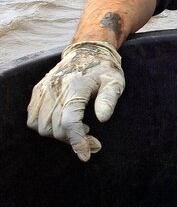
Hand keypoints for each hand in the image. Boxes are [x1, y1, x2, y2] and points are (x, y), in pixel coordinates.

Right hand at [27, 41, 124, 161]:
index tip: (86, 155)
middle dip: (73, 141)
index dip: (77, 142)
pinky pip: (32, 118)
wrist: (87, 51)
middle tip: (93, 140)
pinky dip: (45, 126)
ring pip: (41, 127)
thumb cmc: (104, 69)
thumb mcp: (114, 82)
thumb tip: (103, 119)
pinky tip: (63, 122)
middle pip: (55, 128)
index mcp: (75, 87)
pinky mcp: (38, 91)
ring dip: (58, 135)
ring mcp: (44, 89)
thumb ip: (109, 100)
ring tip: (78, 129)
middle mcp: (55, 88)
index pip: (70, 122)